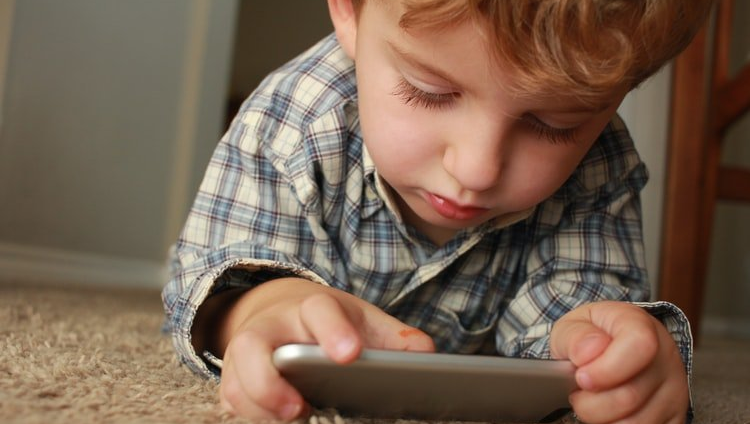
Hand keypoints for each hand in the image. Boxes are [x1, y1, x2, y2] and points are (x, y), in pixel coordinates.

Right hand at [213, 278, 434, 420]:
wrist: (282, 311)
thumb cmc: (331, 322)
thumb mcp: (364, 322)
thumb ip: (395, 339)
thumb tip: (427, 357)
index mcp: (311, 307)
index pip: (319, 310)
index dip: (333, 331)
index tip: (349, 356)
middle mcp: (271, 326)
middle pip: (253, 344)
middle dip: (270, 381)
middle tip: (300, 408)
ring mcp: (246, 350)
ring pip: (235, 377)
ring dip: (259, 405)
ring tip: (295, 416)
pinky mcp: (233, 375)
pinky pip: (230, 398)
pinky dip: (251, 414)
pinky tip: (278, 420)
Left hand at [550, 301, 688, 423]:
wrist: (613, 345)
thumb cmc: (592, 336)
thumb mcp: (575, 325)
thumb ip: (575, 336)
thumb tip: (586, 354)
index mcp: (641, 326)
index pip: (639, 346)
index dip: (606, 369)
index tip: (582, 377)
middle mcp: (666, 357)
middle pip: (631, 396)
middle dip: (591, 403)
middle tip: (578, 394)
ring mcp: (675, 389)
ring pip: (637, 422)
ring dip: (602, 420)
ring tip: (592, 403)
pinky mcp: (676, 415)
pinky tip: (608, 414)